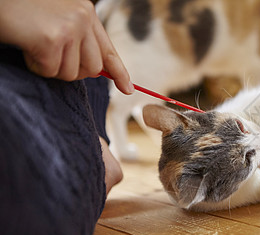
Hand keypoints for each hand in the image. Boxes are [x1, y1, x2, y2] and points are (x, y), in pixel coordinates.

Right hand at [0, 0, 133, 93]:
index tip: (128, 89)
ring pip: (71, 73)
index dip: (119, 72)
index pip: (109, 50)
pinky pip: (51, 71)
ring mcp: (70, 27)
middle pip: (93, 69)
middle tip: (51, 56)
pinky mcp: (52, 39)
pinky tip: (27, 47)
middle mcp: (83, 17)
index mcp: (86, 12)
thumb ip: (80, 41)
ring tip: (36, 46)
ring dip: (50, 68)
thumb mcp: (59, 21)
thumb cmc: (23, 12)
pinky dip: (36, 66)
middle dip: (72, 71)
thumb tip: (98, 71)